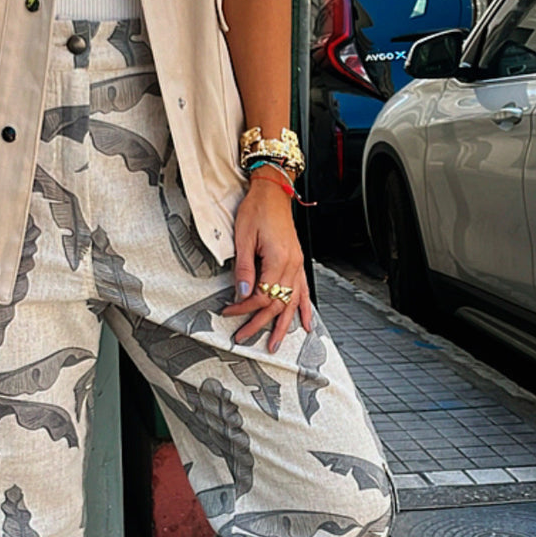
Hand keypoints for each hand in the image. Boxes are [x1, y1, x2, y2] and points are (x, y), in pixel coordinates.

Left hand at [223, 177, 312, 351]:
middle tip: (243, 336)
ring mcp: (297, 265)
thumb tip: (242, 293)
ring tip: (275, 343)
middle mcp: (292, 265)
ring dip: (283, 325)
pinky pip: (304, 291)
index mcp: (278, 260)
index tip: (229, 311)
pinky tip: (307, 324)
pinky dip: (305, 309)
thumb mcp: (243, 238)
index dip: (244, 307)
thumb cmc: (257, 210)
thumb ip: (244, 268)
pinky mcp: (297, 262)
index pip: (262, 295)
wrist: (273, 193)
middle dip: (259, 323)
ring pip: (292, 303)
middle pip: (277, 303)